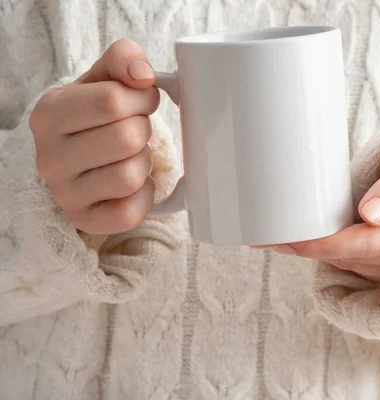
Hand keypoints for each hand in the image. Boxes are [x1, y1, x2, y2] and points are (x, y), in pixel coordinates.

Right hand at [30, 39, 158, 233]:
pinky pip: (131, 212)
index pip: (113, 100)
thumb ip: (123, 59)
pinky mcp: (84, 220)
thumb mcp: (103, 79)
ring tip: (129, 157)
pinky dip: (143, 196)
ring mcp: (64, 193)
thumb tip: (143, 74)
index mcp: (49, 113)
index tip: (142, 101)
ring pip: (131, 175)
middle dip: (144, 130)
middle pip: (127, 138)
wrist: (78, 158)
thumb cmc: (94, 117)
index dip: (142, 99)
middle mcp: (49, 157)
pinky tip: (132, 184)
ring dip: (143, 163)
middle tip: (134, 131)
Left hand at [272, 152, 379, 289]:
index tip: (288, 239)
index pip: (367, 243)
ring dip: (314, 252)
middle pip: (350, 256)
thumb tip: (368, 214)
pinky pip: (356, 267)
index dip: (325, 244)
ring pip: (350, 264)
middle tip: (261, 233)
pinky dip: (330, 254)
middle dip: (306, 249)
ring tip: (274, 235)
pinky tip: (306, 241)